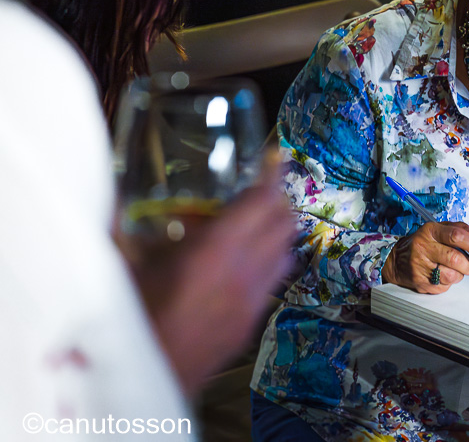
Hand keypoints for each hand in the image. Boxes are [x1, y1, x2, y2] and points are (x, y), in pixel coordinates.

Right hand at [120, 151, 297, 395]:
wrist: (142, 383)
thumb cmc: (128, 322)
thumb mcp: (121, 268)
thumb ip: (120, 225)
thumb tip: (112, 194)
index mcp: (215, 253)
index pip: (261, 202)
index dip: (273, 176)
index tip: (278, 157)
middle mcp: (244, 273)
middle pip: (283, 224)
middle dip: (278, 201)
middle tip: (263, 188)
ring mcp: (253, 300)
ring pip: (286, 253)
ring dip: (278, 232)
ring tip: (258, 222)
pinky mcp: (251, 323)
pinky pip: (274, 282)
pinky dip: (270, 263)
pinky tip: (246, 264)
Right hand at [382, 221, 468, 293]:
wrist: (396, 260)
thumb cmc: (422, 243)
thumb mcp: (438, 229)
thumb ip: (459, 229)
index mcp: (430, 231)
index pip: (456, 236)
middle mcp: (424, 248)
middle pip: (455, 259)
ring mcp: (420, 267)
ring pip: (451, 276)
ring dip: (460, 274)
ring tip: (455, 269)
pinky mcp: (420, 283)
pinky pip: (444, 286)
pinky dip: (448, 282)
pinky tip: (442, 275)